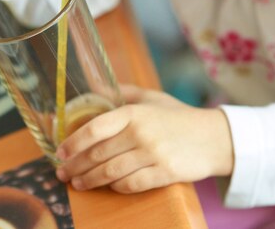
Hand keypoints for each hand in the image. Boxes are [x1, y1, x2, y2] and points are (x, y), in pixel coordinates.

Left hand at [55, 85, 233, 193]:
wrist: (213, 137)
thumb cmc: (178, 116)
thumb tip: (96, 86)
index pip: (96, 128)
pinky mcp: (164, 173)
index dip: (74, 142)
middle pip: (99, 154)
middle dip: (76, 165)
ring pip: (111, 173)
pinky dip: (115, 187)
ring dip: (90, 180)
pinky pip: (131, 184)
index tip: (60, 152)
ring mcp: (153, 154)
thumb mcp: (152, 98)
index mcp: (135, 112)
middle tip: (62, 173)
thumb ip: (124, 93)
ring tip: (77, 183)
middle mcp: (141, 132)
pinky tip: (107, 186)